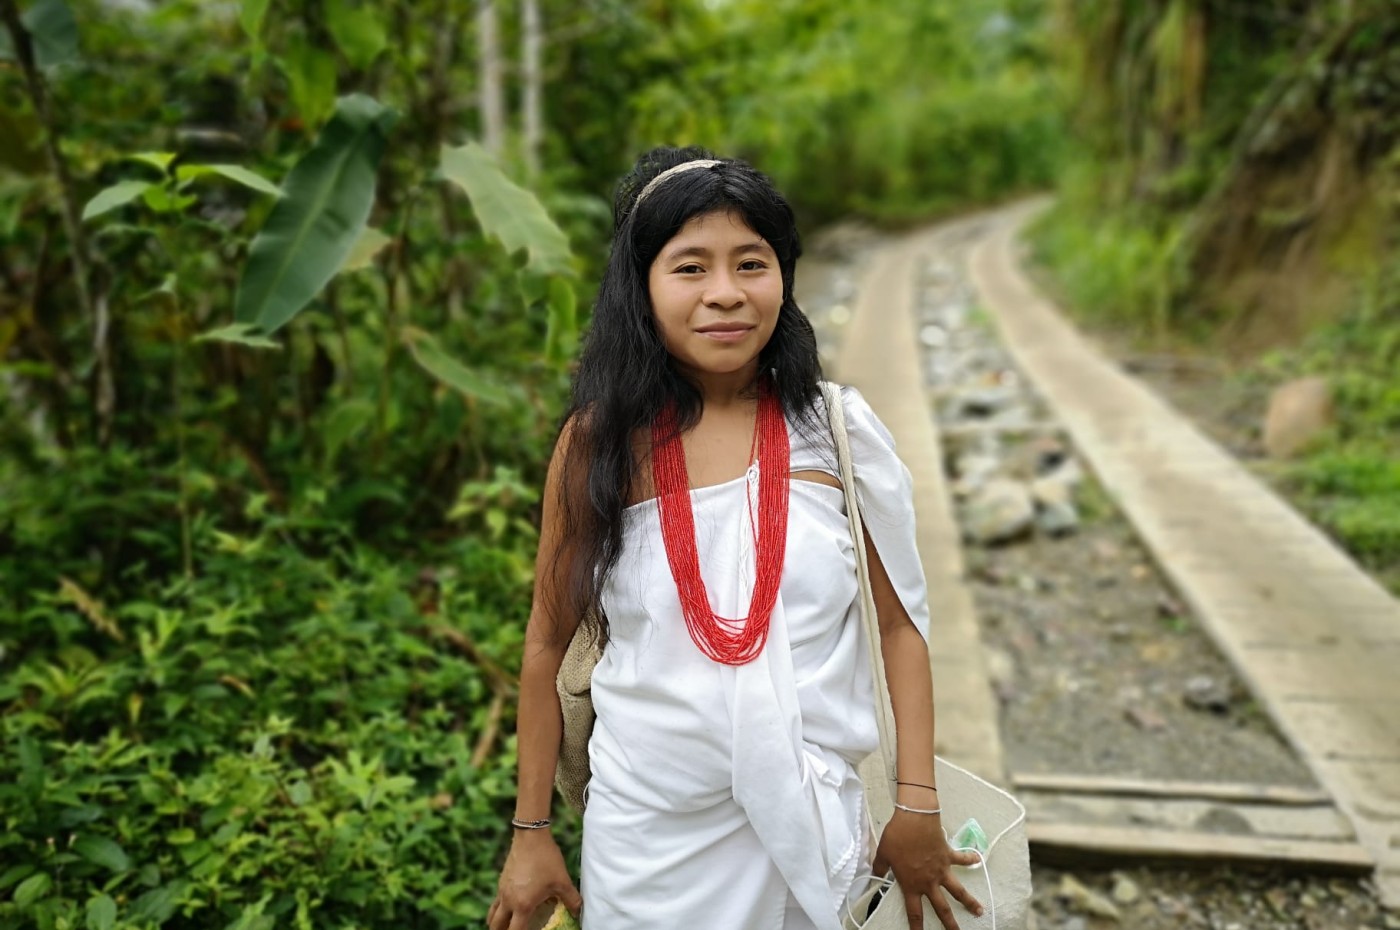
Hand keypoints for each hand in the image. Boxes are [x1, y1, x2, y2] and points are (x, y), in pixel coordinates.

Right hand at [488, 830, 582, 929]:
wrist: (531, 836)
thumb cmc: (546, 859)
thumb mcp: (562, 881)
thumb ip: (571, 899)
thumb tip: (578, 911)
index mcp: (523, 905)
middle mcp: (508, 900)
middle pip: (497, 925)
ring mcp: (502, 889)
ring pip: (493, 913)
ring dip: (497, 922)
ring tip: (505, 925)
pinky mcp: (502, 880)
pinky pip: (496, 900)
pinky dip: (500, 908)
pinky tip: (510, 905)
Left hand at [872, 811, 983, 929]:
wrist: (915, 820)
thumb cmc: (897, 837)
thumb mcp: (883, 854)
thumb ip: (880, 867)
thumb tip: (876, 873)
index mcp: (912, 885)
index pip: (914, 912)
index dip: (917, 926)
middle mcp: (929, 882)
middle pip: (942, 908)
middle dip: (950, 924)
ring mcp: (941, 870)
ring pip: (958, 891)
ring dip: (969, 901)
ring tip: (979, 911)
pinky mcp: (949, 856)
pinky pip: (962, 859)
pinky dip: (970, 859)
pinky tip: (978, 860)